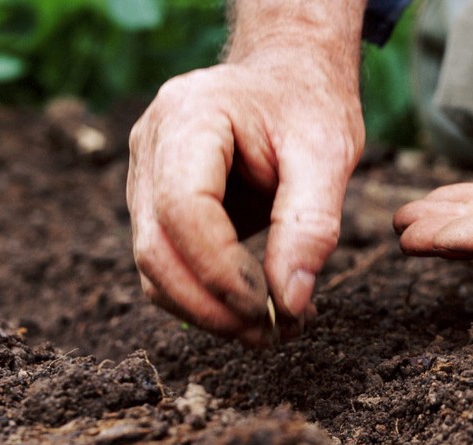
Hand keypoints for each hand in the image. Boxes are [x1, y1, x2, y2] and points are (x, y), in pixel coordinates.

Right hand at [127, 46, 362, 344]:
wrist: (287, 80)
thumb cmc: (308, 107)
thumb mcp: (329, 155)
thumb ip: (311, 227)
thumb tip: (291, 305)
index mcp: (189, 117)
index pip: (184, 209)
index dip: (223, 271)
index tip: (275, 308)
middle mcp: (151, 146)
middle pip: (156, 249)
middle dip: (214, 306)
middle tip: (278, 336)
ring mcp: (143, 178)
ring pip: (154, 269)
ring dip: (210, 314)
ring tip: (276, 330)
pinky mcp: (155, 207)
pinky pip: (168, 268)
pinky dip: (208, 301)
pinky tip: (260, 308)